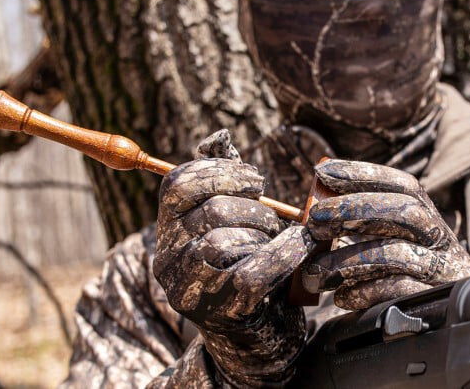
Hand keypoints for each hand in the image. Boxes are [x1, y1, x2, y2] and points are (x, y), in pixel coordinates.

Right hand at [152, 130, 313, 386]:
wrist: (258, 333)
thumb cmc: (247, 264)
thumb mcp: (232, 222)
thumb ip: (224, 181)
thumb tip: (218, 137)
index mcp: (168, 230)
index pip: (177, 184)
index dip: (221, 173)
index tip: (255, 181)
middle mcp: (168, 260)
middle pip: (211, 210)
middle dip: (255, 209)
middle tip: (272, 220)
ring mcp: (191, 289)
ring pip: (227, 241)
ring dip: (267, 233)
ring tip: (279, 240)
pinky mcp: (221, 311)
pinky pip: (253, 272)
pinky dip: (285, 254)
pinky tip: (301, 249)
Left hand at [302, 160, 469, 309]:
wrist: (441, 330)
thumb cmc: (405, 285)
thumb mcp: (391, 250)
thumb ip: (366, 231)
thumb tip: (318, 213)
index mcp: (431, 222)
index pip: (405, 186)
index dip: (365, 174)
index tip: (323, 171)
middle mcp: (443, 242)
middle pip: (404, 211)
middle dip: (353, 210)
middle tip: (313, 221)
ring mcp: (443, 272)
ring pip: (393, 254)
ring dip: (344, 261)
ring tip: (312, 274)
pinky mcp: (432, 304)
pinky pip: (395, 292)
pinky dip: (361, 292)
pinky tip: (341, 297)